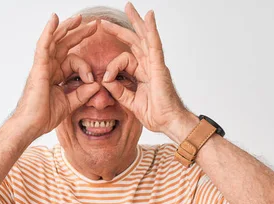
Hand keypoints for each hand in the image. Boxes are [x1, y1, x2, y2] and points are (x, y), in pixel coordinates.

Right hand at [12, 14, 101, 138]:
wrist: (31, 126)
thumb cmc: (44, 117)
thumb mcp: (69, 104)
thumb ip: (82, 94)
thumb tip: (97, 85)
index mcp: (54, 75)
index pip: (72, 61)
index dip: (86, 68)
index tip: (93, 80)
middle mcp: (47, 67)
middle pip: (64, 45)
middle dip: (79, 34)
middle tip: (95, 25)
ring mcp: (42, 66)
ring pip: (55, 41)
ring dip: (67, 28)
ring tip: (80, 18)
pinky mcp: (38, 68)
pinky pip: (43, 46)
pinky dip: (49, 32)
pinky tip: (54, 19)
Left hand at [99, 2, 189, 138]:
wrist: (169, 122)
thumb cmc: (156, 114)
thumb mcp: (130, 102)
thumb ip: (118, 91)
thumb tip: (105, 81)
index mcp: (143, 73)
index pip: (124, 60)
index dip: (111, 66)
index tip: (104, 78)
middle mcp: (149, 65)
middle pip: (135, 41)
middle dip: (121, 28)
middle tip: (107, 20)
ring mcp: (155, 64)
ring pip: (144, 37)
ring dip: (136, 21)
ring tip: (128, 7)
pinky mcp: (159, 66)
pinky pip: (155, 44)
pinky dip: (152, 30)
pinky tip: (149, 16)